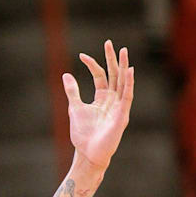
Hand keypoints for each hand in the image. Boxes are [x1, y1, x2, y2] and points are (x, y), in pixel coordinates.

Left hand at [62, 40, 133, 170]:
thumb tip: (66, 74)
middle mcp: (113, 100)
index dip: (92, 65)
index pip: (100, 76)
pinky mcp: (122, 115)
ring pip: (123, 82)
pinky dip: (129, 83)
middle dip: (112, 59)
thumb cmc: (83, 135)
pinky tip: (130, 70)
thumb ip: (72, 91)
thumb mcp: (75, 108)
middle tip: (110, 43)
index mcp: (102, 98)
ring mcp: (119, 107)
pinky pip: (127, 96)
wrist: (88, 153)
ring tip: (123, 51)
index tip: (82, 55)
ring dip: (124, 67)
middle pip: (114, 75)